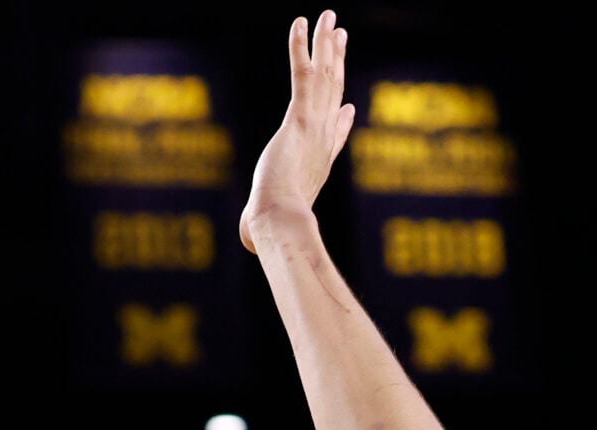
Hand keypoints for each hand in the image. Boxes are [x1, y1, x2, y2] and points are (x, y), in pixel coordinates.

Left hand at [240, 12, 355, 252]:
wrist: (280, 222)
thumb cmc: (272, 228)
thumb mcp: (268, 220)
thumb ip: (259, 222)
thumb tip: (249, 240)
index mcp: (320, 160)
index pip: (335, 129)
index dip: (341, 112)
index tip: (347, 103)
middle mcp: (324, 138)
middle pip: (335, 90)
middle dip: (337, 62)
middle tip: (340, 36)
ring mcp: (315, 125)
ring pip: (326, 75)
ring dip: (327, 42)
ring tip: (330, 17)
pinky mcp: (298, 116)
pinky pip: (302, 72)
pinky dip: (301, 46)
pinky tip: (302, 21)